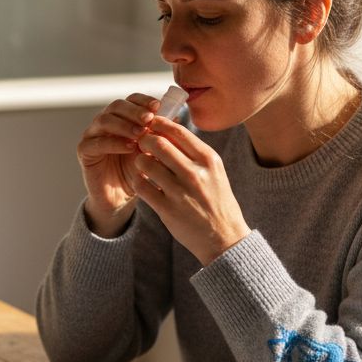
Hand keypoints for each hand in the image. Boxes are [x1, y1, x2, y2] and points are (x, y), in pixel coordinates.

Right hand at [77, 93, 158, 236]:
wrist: (120, 197)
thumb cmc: (136, 171)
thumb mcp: (151, 152)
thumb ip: (159, 136)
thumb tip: (176, 118)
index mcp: (122, 118)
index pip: (131, 100)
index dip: (143, 101)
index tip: (158, 106)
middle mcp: (105, 122)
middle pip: (117, 106)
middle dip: (134, 111)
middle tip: (149, 119)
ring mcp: (92, 135)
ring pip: (105, 120)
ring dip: (124, 125)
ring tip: (141, 133)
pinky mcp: (84, 151)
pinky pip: (96, 143)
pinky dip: (114, 143)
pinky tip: (129, 147)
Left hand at [132, 115, 250, 264]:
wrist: (224, 238)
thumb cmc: (216, 200)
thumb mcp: (213, 172)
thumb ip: (193, 152)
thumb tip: (168, 129)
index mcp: (208, 160)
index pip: (178, 131)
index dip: (159, 124)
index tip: (151, 124)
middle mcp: (195, 173)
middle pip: (158, 143)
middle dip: (145, 140)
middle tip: (141, 144)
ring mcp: (180, 192)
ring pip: (146, 163)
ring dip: (139, 161)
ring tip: (142, 165)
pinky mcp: (167, 209)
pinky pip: (141, 187)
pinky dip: (138, 181)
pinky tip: (142, 182)